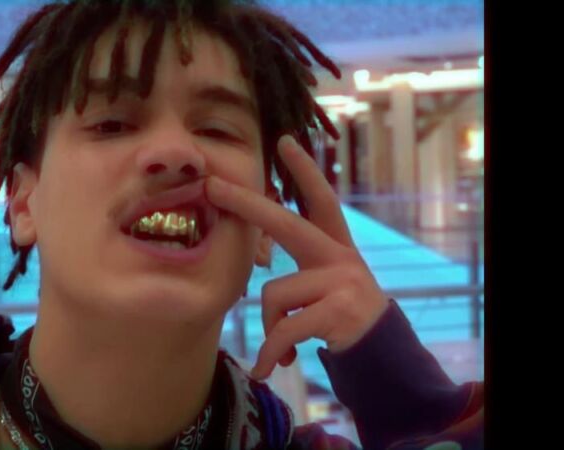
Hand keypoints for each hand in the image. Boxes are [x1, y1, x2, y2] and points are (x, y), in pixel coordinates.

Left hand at [206, 135, 388, 379]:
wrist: (381, 352)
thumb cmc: (341, 313)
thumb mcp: (327, 282)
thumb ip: (299, 266)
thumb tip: (254, 259)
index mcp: (334, 246)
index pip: (319, 200)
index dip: (304, 170)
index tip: (284, 141)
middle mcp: (338, 256)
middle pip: (285, 223)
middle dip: (245, 204)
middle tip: (212, 187)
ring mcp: (340, 281)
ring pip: (272, 294)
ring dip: (269, 327)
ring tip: (283, 344)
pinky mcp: (338, 311)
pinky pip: (283, 329)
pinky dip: (272, 352)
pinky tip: (271, 368)